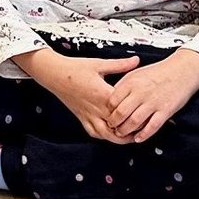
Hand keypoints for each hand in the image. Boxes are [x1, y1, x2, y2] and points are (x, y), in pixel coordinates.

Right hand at [17, 47, 140, 142]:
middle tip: (143, 128)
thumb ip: (120, 65)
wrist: (53, 73)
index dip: (135, 112)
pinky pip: (93, 132)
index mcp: (101, 93)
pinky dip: (103, 136)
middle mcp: (95, 107)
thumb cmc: (74, 68)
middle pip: (116, 125)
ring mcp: (87, 114)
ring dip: (118, 137)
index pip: (122, 108)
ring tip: (129, 136)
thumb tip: (136, 60)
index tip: (145, 111)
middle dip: (130, 129)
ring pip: (105, 134)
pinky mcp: (81, 117)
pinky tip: (111, 134)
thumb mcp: (99, 64)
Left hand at [104, 50, 198, 143]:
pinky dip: (143, 134)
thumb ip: (123, 85)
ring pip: (134, 122)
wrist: (182, 70)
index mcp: (131, 82)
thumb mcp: (136, 73)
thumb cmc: (159, 72)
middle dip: (114, 123)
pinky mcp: (166, 110)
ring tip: (122, 133)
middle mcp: (141, 92)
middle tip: (111, 127)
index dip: (107, 110)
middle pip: (121, 113)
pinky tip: (138, 138)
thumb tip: (111, 98)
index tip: (105, 115)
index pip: (112, 100)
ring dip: (125, 131)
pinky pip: (152, 126)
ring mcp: (154, 102)